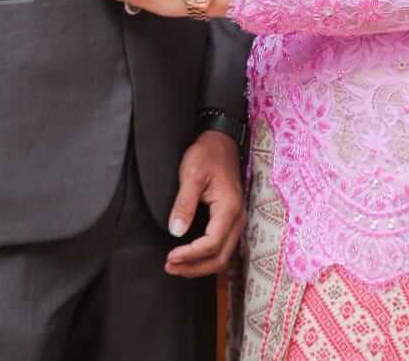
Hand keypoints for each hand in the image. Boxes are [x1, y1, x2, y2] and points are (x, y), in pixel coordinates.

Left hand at [165, 131, 244, 278]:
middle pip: (219, 258)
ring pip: (223, 256)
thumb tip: (176, 232)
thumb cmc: (207, 154)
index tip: (170, 257)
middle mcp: (238, 219)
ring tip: (177, 266)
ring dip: (200, 266)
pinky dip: (206, 257)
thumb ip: (184, 204)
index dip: (190, 255)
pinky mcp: (232, 220)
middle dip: (194, 267)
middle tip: (170, 267)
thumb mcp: (192, 174)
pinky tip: (191, 257)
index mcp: (229, 208)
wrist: (221, 141)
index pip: (211, 244)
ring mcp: (237, 221)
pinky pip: (223, 247)